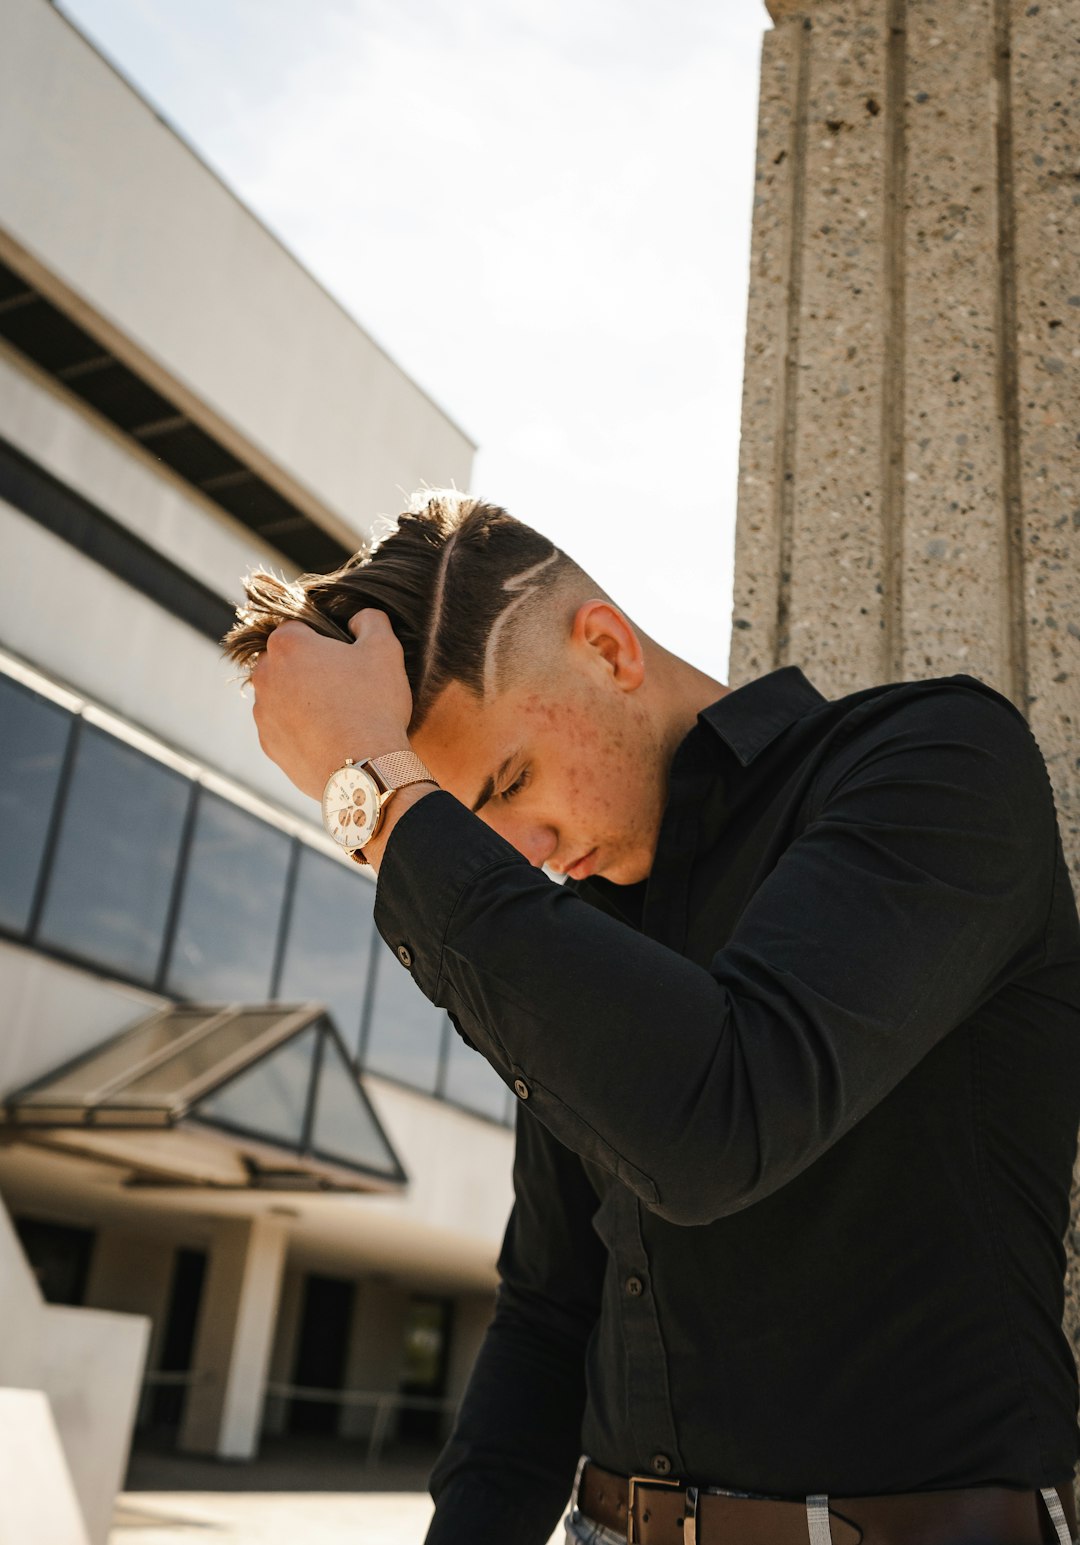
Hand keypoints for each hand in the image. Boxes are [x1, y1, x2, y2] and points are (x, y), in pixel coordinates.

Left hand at [250, 609, 412, 799]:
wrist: (363, 770)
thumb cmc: (373, 705)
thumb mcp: (385, 650)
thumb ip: (371, 621)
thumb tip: (359, 619)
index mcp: (287, 644)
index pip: (298, 627)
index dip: (322, 638)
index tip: (343, 655)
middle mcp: (264, 676)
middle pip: (285, 661)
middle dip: (307, 668)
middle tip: (342, 685)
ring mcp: (263, 713)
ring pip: (282, 695)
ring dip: (301, 699)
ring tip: (337, 715)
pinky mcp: (269, 745)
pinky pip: (283, 728)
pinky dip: (300, 729)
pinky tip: (328, 737)